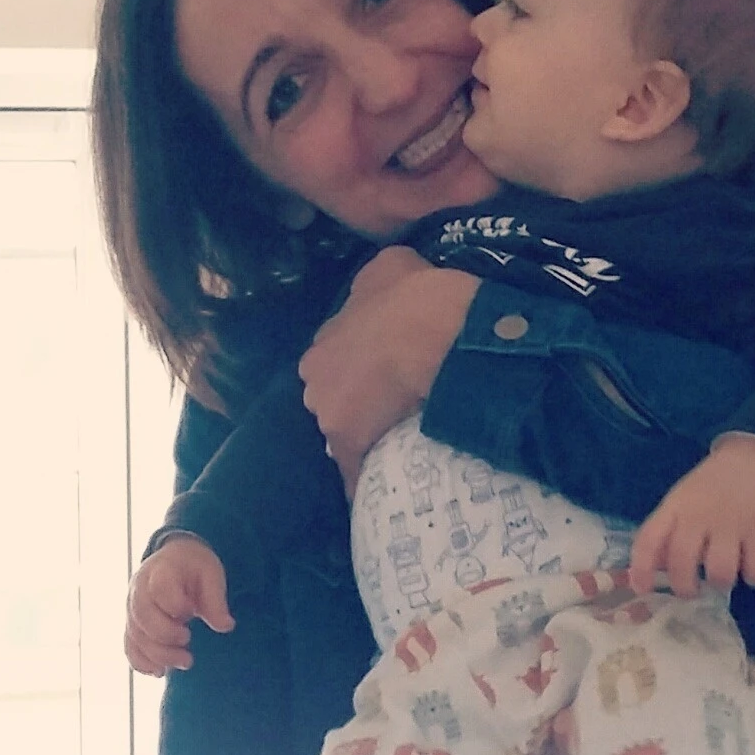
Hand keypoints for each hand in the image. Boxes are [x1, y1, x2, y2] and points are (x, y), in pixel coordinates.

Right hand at [125, 537, 233, 675]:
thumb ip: (215, 600)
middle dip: (166, 636)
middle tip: (188, 642)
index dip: (175, 605)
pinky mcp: (132, 625)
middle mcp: (139, 589)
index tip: (191, 612)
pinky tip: (160, 671)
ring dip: (158, 655)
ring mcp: (132, 609)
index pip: (160, 589)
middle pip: (143, 616)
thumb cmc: (193, 567)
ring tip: (185, 662)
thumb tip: (225, 626)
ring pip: (136, 636)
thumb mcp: (211, 574)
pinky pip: (129, 647)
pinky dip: (141, 662)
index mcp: (160, 571)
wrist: (174, 560)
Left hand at [300, 246, 479, 488]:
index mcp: (324, 338)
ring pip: (344, 433)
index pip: (336, 359)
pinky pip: (356, 471)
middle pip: (335, 396)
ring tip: (398, 445)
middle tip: (395, 406)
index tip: (386, 372)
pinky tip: (385, 489)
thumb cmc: (417, 297)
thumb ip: (378, 284)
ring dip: (364, 438)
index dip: (362, 366)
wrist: (439, 335)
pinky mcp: (348, 447)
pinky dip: (366, 481)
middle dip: (357, 402)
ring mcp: (328, 413)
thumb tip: (387, 290)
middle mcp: (315, 375)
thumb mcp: (394, 266)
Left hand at [627, 434, 754, 596]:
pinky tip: (750, 567)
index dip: (641, 569)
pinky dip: (754, 576)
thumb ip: (668, 533)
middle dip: (684, 587)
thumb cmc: (715, 486)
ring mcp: (732, 524)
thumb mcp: (684, 501)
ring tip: (724, 576)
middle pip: (681, 563)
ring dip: (720, 583)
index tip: (642, 589)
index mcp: (676, 507)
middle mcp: (700, 516)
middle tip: (692, 590)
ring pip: (720, 572)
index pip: (648, 540)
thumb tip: (652, 571)